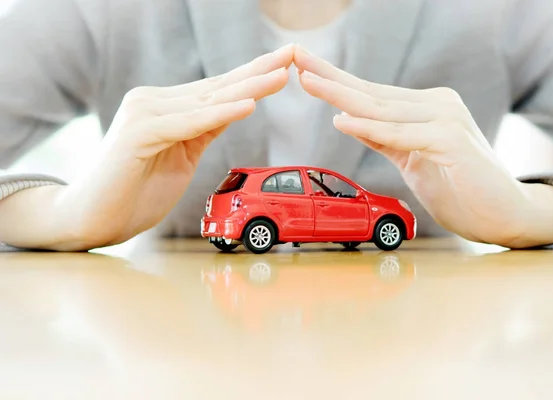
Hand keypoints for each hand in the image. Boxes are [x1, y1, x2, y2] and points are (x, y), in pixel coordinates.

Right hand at [53, 44, 293, 248]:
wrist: (92, 218)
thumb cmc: (135, 191)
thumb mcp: (182, 156)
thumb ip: (203, 130)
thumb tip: (235, 108)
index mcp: (167, 107)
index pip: (218, 89)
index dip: (253, 75)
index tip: (286, 63)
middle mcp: (154, 102)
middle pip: (217, 87)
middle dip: (259, 71)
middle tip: (294, 53)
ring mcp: (144, 114)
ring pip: (207, 100)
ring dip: (249, 87)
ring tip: (283, 74)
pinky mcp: (138, 134)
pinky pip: (188, 124)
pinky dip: (219, 115)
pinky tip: (248, 105)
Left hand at [294, 46, 552, 246]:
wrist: (505, 214)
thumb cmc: (460, 187)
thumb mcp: (412, 159)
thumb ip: (385, 138)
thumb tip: (349, 119)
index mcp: (426, 108)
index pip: (372, 94)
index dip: (335, 81)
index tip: (304, 66)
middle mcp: (436, 105)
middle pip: (372, 94)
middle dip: (330, 77)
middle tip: (295, 56)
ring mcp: (446, 120)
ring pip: (382, 109)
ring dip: (341, 95)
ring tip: (307, 80)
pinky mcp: (452, 141)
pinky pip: (402, 135)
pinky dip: (371, 129)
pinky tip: (342, 120)